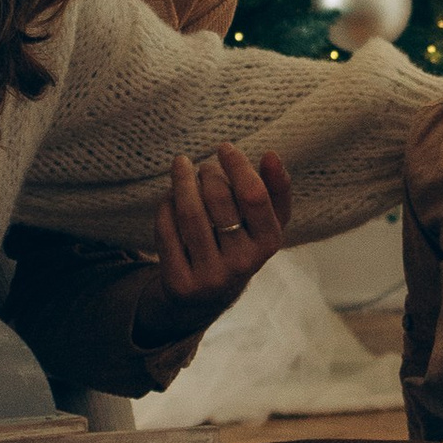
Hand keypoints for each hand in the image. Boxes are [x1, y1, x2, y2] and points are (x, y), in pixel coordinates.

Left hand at [142, 146, 292, 331]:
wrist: (209, 295)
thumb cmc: (240, 242)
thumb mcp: (266, 221)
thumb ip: (276, 188)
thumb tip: (271, 155)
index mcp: (268, 243)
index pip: (254, 195)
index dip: (238, 165)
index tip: (224, 147)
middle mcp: (243, 263)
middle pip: (218, 199)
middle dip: (208, 172)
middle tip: (203, 166)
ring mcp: (210, 277)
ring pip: (189, 213)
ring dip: (182, 181)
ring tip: (181, 166)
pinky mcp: (180, 283)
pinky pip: (166, 230)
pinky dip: (165, 206)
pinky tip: (169, 198)